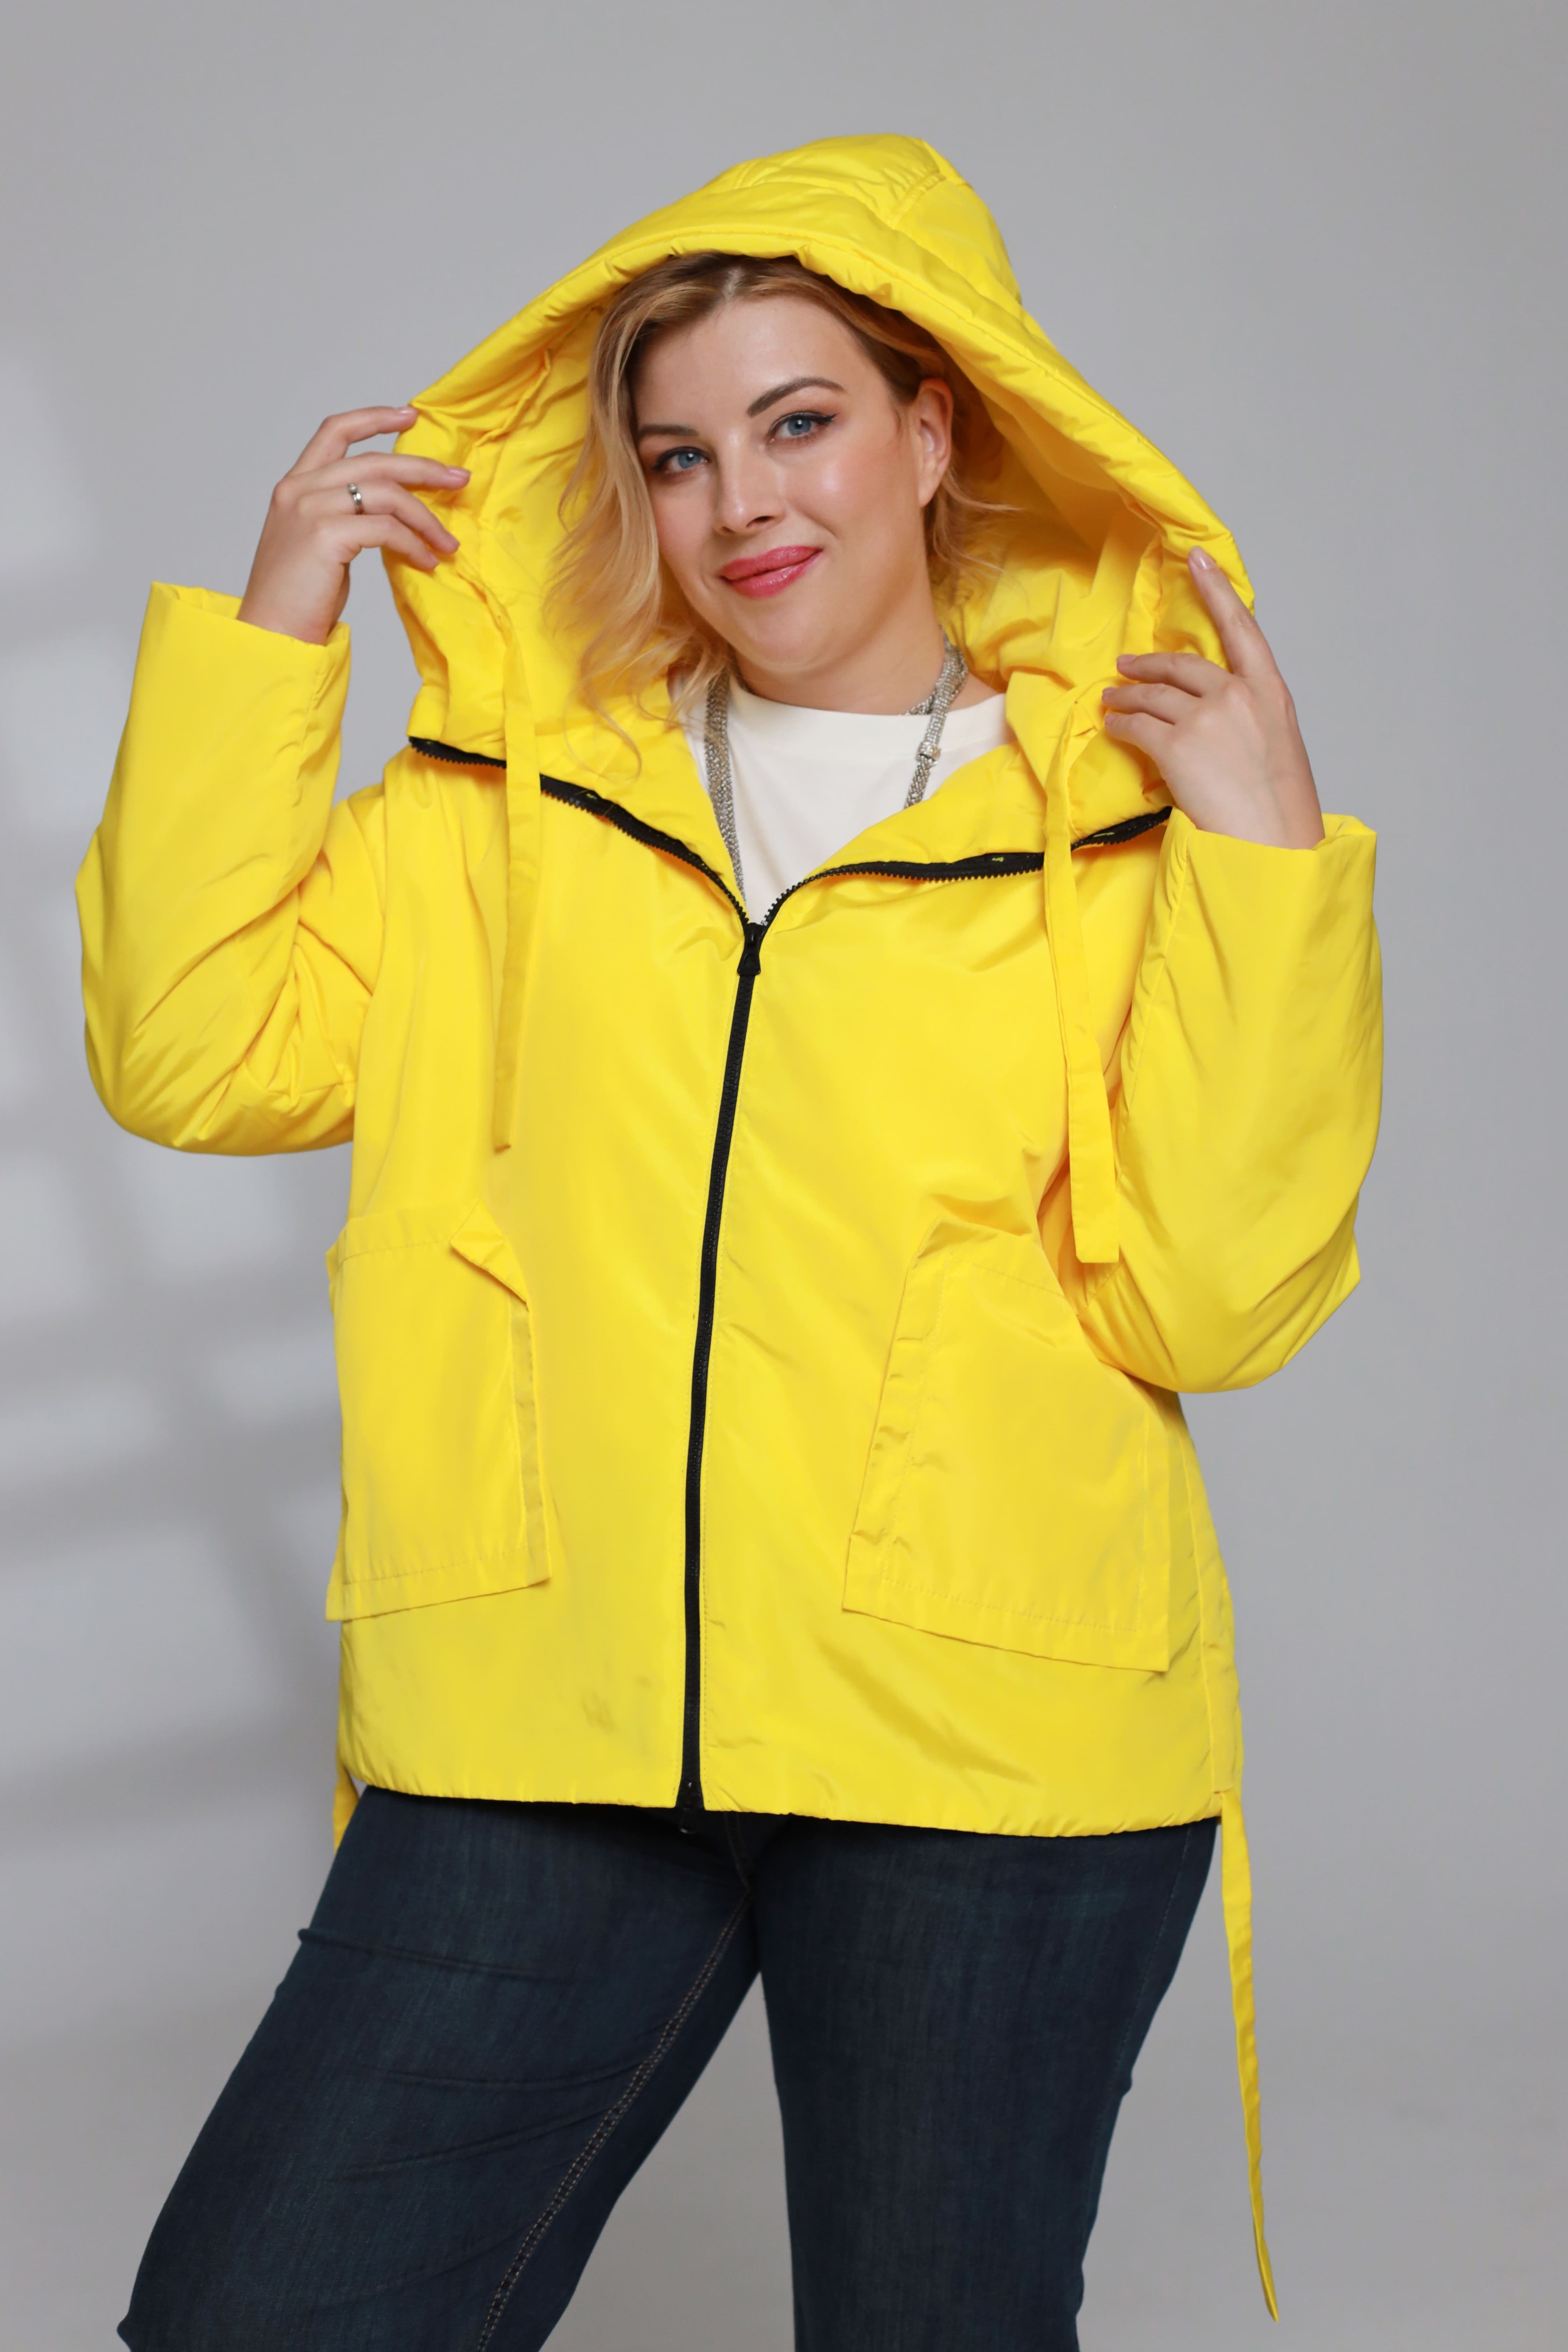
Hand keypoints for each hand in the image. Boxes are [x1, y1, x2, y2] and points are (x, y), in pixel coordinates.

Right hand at [236, 407, 468, 645]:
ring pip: (386, 494)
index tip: (409, 415)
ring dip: (425, 517)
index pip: (334, 431)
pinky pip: (386, 529)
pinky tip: (426, 561)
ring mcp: (311, 509)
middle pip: (374, 461)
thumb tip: (393, 516)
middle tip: (459, 480)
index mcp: (295, 485)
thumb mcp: (319, 543)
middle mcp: (300, 489)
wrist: (271, 633)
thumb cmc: (297, 597)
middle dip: (422, 468)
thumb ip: (345, 518)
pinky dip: (413, 543)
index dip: (374, 418)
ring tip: (446, 543)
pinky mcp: (326, 535)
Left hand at [1100, 550, 1323, 848]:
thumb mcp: (1279, 748)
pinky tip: (1114, 726)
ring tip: (1111, 700)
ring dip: (1127, 695)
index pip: (1242, 628)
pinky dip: (1122, 724)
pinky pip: (1138, 725)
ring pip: (1153, 694)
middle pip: (1183, 665)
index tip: (1199, 561)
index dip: (1217, 590)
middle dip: (1150, 665)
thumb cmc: (1281, 808)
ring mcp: (1206, 718)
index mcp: (1272, 693)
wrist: (1273, 842)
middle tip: (1127, 667)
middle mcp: (1239, 695)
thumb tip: (1222, 717)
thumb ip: (1252, 719)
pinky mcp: (1176, 745)